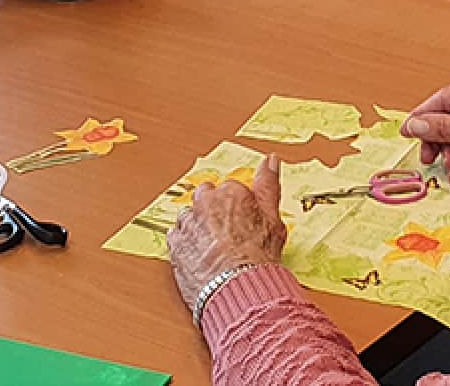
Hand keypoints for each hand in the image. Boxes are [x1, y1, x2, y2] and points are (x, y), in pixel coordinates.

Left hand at [168, 155, 286, 316]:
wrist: (236, 288)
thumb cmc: (257, 257)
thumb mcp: (274, 218)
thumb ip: (269, 184)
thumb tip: (271, 160)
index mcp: (230, 192)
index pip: (231, 189)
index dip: (239, 207)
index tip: (243, 221)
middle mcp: (205, 202)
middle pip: (206, 197)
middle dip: (215, 210)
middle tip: (229, 233)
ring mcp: (188, 223)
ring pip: (190, 216)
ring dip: (199, 226)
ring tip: (215, 246)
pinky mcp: (175, 244)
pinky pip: (177, 236)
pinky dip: (186, 242)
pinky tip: (201, 254)